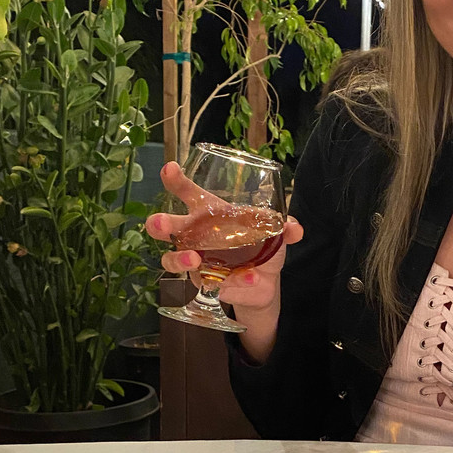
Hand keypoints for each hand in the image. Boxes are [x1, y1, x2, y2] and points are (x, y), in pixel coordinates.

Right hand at [146, 160, 302, 311]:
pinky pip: (209, 283)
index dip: (175, 181)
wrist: (265, 282)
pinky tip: (249, 277)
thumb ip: (284, 227)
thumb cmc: (261, 247)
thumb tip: (294, 228)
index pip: (187, 193)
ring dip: (180, 258)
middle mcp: (195, 236)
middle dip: (159, 223)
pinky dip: (233, 281)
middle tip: (159, 222)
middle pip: (165, 227)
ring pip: (172, 260)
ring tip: (194, 259)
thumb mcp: (275, 234)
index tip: (169, 169)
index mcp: (210, 214)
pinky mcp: (204, 283)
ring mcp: (195, 261)